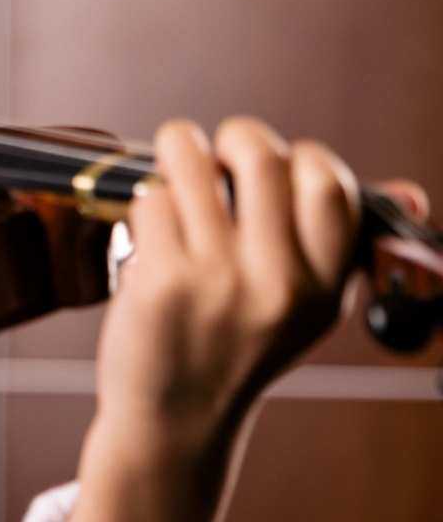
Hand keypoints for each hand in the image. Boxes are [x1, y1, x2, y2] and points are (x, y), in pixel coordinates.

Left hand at [75, 116, 363, 519]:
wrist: (176, 418)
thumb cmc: (239, 347)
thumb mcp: (310, 307)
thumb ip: (346, 245)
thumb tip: (410, 192)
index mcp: (324, 284)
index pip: (331, 184)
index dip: (303, 157)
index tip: (279, 166)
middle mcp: (278, 281)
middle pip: (260, 156)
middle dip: (236, 137)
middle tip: (221, 156)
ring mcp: (217, 279)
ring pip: (191, 162)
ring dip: (178, 154)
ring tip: (177, 174)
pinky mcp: (160, 280)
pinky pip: (150, 200)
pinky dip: (145, 205)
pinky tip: (152, 234)